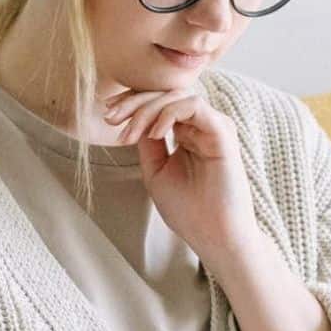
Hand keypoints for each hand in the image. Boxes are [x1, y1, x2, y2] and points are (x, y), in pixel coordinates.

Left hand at [101, 83, 255, 257]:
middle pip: (166, 94)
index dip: (132, 103)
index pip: (160, 103)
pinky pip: (193, 106)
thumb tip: (133, 117)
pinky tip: (154, 134)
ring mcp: (213, 127)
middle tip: (110, 118)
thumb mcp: (155, 171)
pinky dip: (168, 114)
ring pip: (177, 95)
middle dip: (133, 102)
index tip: (108, 115)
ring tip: (130, 133)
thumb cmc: (188, 210)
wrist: (213, 236)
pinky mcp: (222, 132)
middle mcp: (202, 126)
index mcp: (188, 133)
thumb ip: (147, 142)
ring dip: (147, 109)